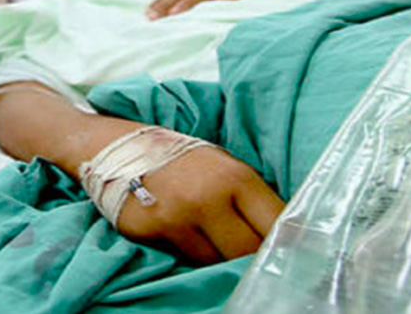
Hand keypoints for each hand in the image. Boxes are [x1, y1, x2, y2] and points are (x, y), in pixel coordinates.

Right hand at [116, 147, 284, 263]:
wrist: (124, 149)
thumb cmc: (186, 160)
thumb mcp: (226, 167)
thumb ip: (252, 199)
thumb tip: (281, 235)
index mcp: (236, 177)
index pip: (276, 223)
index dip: (284, 240)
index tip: (286, 249)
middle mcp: (208, 197)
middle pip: (248, 250)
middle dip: (253, 255)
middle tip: (251, 252)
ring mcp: (178, 217)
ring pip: (217, 261)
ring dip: (221, 256)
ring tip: (215, 240)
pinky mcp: (153, 231)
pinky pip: (186, 258)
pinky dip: (193, 253)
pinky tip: (187, 237)